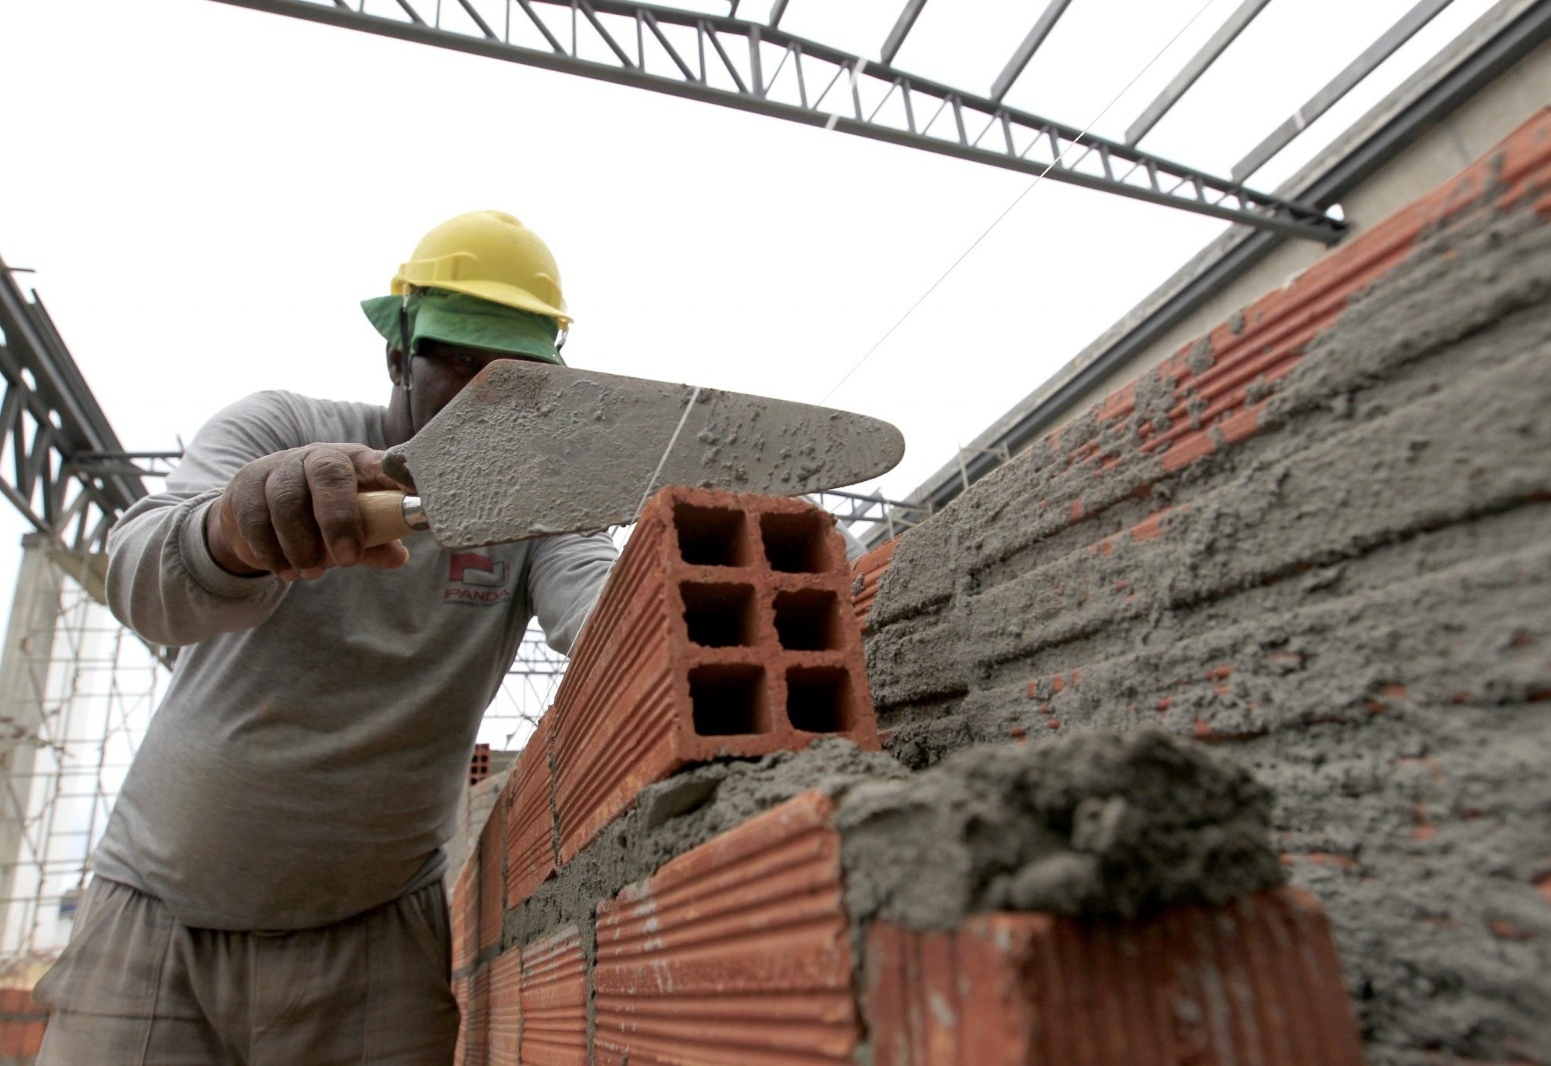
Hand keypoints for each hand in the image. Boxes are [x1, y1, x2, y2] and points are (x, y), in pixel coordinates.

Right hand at [205, 444, 410, 579]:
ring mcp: (279, 466)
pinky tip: (284, 571)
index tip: (410, 492)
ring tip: (311, 574)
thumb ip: (375, 541)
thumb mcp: (353, 529)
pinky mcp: (246, 483)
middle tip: (348, 561)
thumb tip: (399, 556)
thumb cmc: (319, 518)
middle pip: (328, 473)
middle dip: (339, 519)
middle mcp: (318, 456)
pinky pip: (254, 517)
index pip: (378, 461)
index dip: (394, 474)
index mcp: (355, 462)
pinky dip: (271, 551)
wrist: (258, 513)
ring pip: (286, 499)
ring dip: (301, 544)